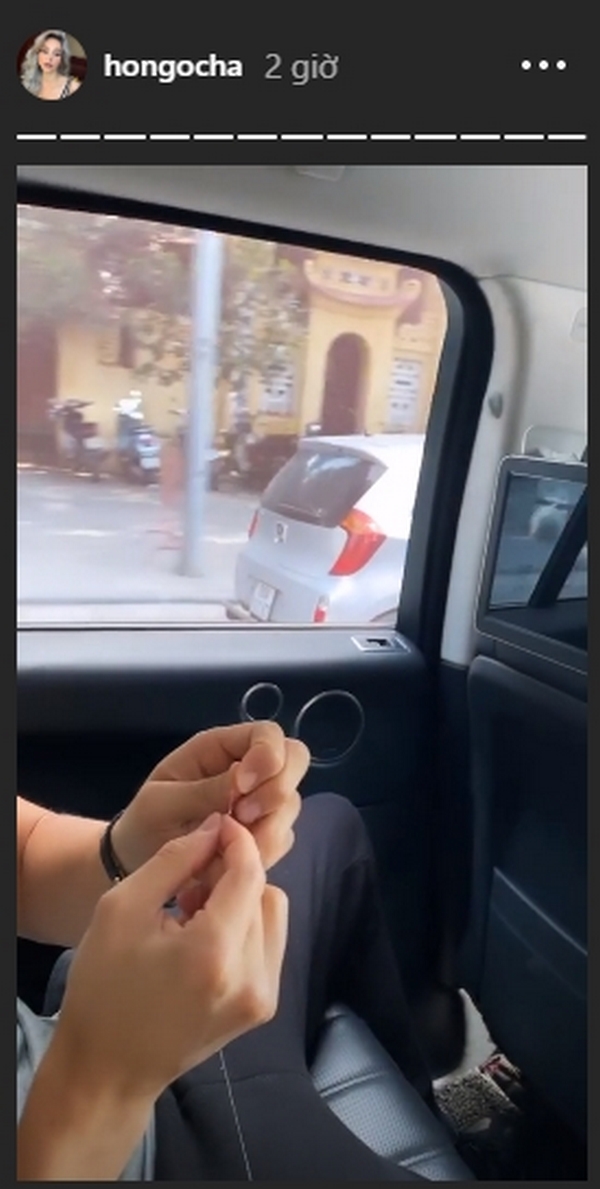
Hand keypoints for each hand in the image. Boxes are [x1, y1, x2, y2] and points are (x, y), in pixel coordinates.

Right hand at [52, 813, 288, 1102]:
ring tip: (194, 911)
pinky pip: (268, 943)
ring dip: (241, 899)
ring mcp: (262, 997)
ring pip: (272, 913)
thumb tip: (217, 829)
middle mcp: (252, 977)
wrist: (109, 1069)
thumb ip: (175, 859)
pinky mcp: (263, 1007)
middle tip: (188, 881)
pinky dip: (244, 927)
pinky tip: (205, 937)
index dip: (237, 840)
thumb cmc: (104, 986)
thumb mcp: (122, 908)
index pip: (250, 872)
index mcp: (214, 952)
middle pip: (263, 891)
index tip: (216, 826)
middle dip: (232, 873)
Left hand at [113, 722, 309, 873]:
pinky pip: (282, 839)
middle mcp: (247, 769)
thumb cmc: (144, 823)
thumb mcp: (163, 802)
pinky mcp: (263, 833)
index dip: (268, 755)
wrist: (138, 864)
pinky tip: (227, 863)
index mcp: (220, 748)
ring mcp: (260, 802)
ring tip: (224, 848)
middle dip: (275, 792)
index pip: (268, 734)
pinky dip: (261, 853)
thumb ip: (204, 790)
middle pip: (295, 761)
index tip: (243, 787)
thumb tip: (245, 779)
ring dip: (266, 829)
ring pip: (291, 805)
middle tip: (242, 818)